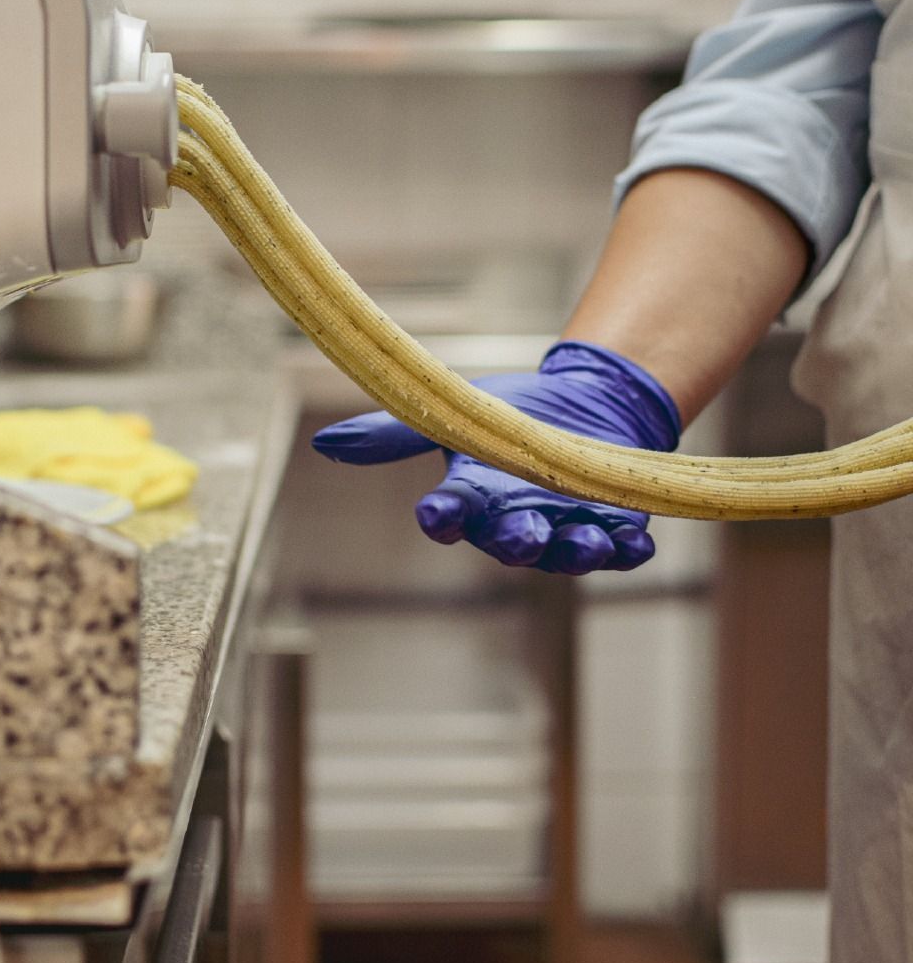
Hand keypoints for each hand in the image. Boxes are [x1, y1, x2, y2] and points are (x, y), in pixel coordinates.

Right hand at [311, 341, 680, 573]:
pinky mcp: (614, 528)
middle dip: (518, 542)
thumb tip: (324, 445)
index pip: (449, 515)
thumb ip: (397, 433)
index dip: (442, 517)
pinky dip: (629, 548)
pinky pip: (621, 548)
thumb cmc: (514, 419)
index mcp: (474, 502)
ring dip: (578, 551)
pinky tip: (637, 542)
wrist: (588, 408)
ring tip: (589, 540)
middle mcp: (516, 527)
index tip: (435, 512)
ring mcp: (566, 531)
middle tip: (523, 536)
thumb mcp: (459, 416)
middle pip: (511, 544)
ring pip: (568, 553)